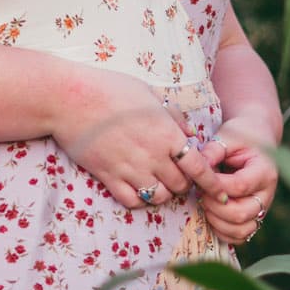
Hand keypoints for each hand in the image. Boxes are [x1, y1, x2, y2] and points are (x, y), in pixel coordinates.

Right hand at [51, 69, 213, 209]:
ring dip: (163, 193)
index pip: (198, 167)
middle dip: (184, 183)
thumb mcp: (150, 94)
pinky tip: (137, 188)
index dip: (212, 183)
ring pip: (158, 197)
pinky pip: (131, 201)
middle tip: (178, 175)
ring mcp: (129, 168)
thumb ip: (174, 115)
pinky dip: (139, 199)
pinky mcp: (108, 176)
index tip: (219, 191)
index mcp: (166, 133)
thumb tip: (191, 132)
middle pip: (180, 185)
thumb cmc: (110, 88)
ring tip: (158, 182)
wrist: (70, 98)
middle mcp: (152, 155)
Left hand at [178, 116, 279, 246]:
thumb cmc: (240, 137)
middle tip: (201, 193)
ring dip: (217, 221)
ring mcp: (262, 208)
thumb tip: (197, 168)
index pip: (240, 186)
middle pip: (241, 214)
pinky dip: (223, 232)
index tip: (201, 179)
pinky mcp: (254, 217)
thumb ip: (213, 151)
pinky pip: (240, 236)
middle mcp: (267, 193)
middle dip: (214, 206)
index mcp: (265, 171)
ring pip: (242, 230)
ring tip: (205, 203)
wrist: (256, 140)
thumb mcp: (227, 136)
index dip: (217, 187)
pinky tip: (212, 215)